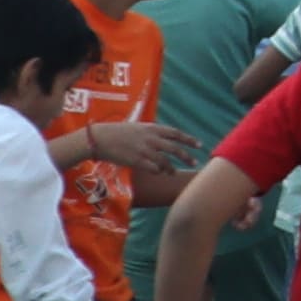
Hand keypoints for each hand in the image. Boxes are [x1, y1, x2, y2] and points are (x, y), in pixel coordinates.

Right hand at [84, 119, 198, 180]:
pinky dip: (158, 171)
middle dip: (186, 155)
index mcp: (152, 128)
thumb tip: (164, 138)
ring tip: (173, 173)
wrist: (100, 138)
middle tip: (195, 162)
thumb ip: (152, 133)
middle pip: (174, 148)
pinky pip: (153, 168)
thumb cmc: (118, 132)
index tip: (200, 145)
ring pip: (164, 161)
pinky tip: (157, 172)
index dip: (189, 139)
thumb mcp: (138, 127)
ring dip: (171, 168)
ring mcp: (143, 150)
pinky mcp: (136, 161)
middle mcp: (150, 138)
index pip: (175, 133)